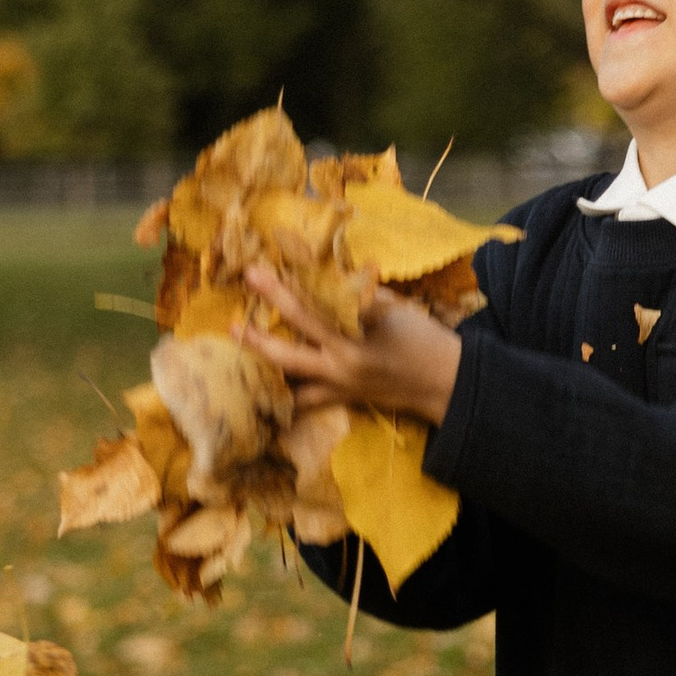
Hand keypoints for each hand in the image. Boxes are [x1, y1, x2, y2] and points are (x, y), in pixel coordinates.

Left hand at [239, 259, 462, 426]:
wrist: (446, 382)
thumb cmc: (424, 338)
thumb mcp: (394, 309)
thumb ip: (357, 297)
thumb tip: (326, 280)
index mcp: (357, 336)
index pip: (311, 309)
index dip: (280, 290)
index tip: (256, 272)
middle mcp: (342, 363)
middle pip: (290, 348)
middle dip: (258, 333)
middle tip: (230, 320)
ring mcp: (339, 385)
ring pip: (290, 380)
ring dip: (261, 367)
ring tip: (232, 354)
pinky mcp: (342, 399)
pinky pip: (305, 403)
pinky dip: (283, 399)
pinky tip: (257, 397)